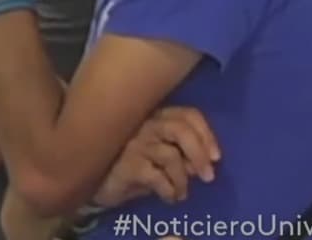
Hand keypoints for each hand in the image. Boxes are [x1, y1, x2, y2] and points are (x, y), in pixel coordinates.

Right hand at [92, 107, 219, 207]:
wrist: (96, 181)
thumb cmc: (130, 163)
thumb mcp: (157, 153)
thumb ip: (179, 152)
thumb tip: (201, 164)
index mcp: (154, 116)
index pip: (187, 114)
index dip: (206, 134)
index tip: (216, 157)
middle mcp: (143, 124)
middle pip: (180, 129)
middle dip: (199, 153)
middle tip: (207, 176)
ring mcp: (133, 143)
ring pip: (171, 156)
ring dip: (183, 179)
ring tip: (182, 192)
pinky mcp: (126, 165)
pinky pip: (158, 178)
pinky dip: (170, 190)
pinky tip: (169, 197)